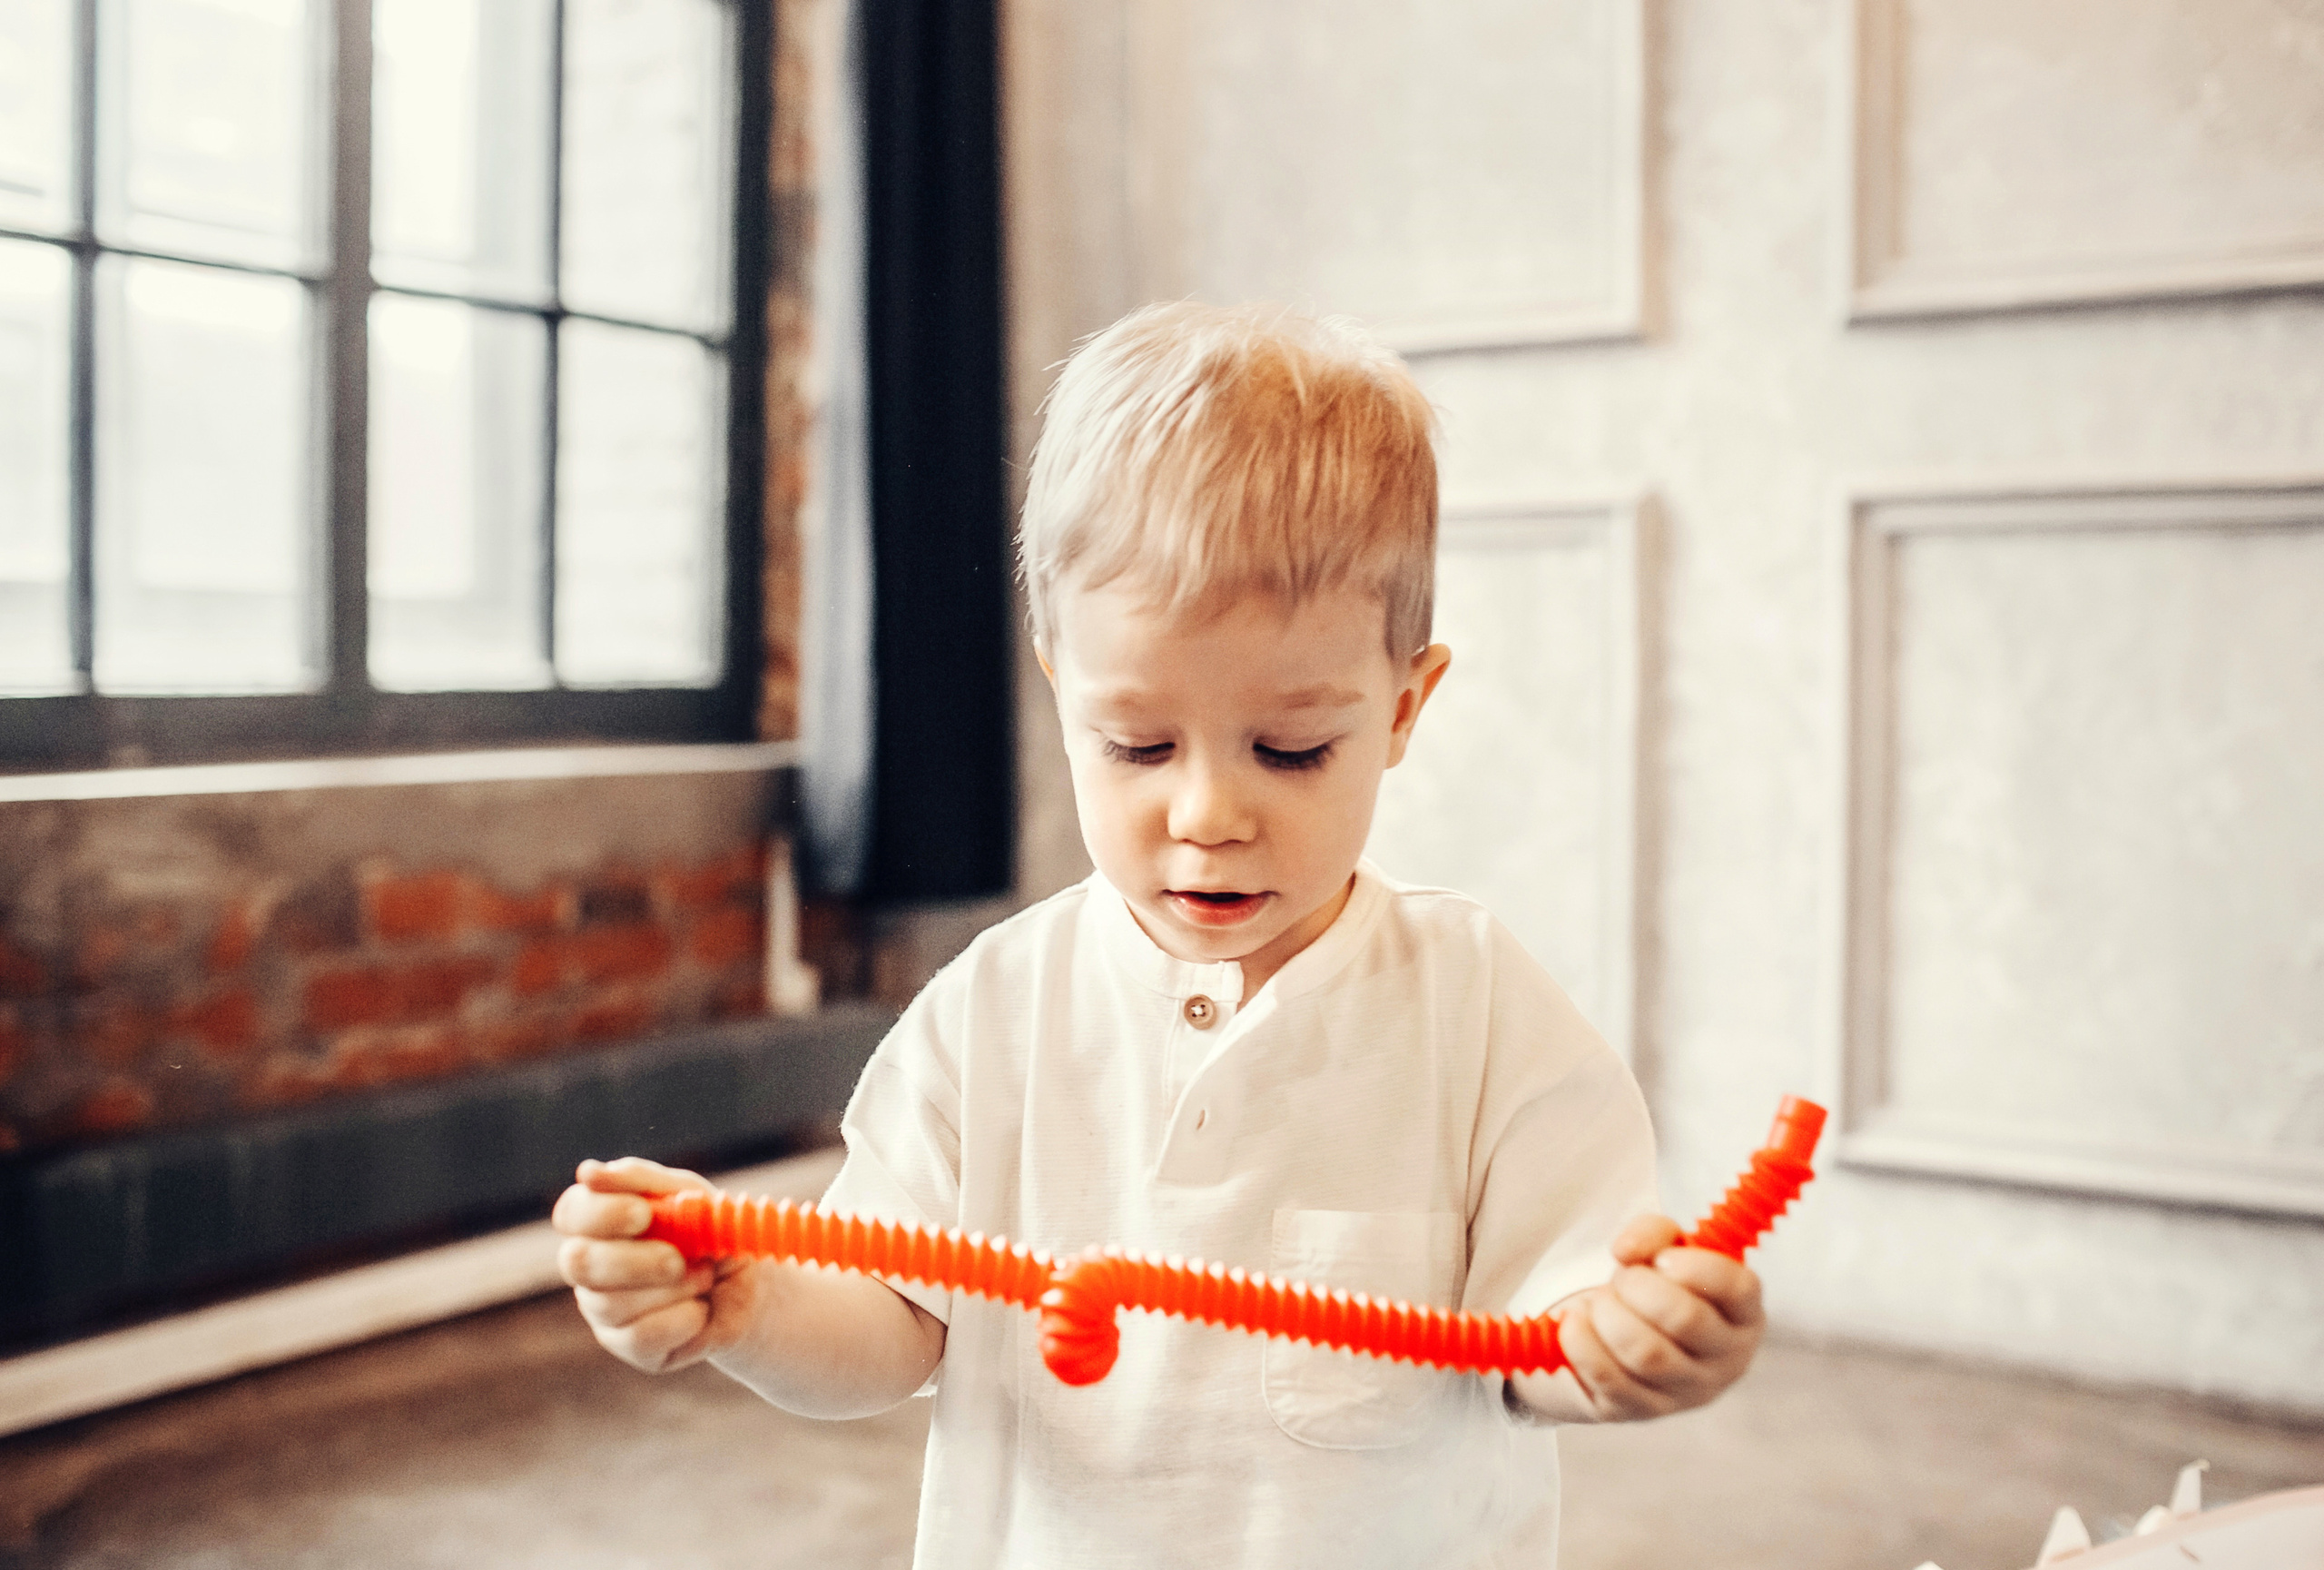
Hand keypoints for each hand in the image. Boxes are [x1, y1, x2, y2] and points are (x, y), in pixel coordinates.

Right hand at [553, 1156, 765, 1374]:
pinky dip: (681, 1319)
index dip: (601, 1214)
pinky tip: (701, 1310)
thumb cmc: (712, 1231)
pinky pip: (640, 1338)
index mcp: (600, 1221)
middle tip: (677, 1260)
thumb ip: (642, 1181)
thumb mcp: (689, 1195)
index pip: (571, 1214)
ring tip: (705, 1278)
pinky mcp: (630, 1346)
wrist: (754, 1284)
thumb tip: (588, 1173)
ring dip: (671, 1289)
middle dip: (633, 1260)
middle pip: (578, 1263)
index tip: (644, 1213)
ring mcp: (605, 1310)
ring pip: (612, 1303)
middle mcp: (592, 1266)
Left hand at [1512, 1214, 1765, 1422]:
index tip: (1663, 1258)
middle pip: (1686, 1319)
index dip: (1697, 1267)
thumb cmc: (1650, 1289)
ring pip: (1646, 1353)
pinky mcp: (1643, 1411)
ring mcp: (1687, 1392)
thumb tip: (1627, 1250)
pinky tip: (1574, 1323)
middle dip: (1639, 1286)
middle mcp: (1726, 1359)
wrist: (1612, 1336)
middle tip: (1622, 1278)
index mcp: (1742, 1313)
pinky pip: (1609, 1378)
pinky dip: (1581, 1342)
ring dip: (1608, 1314)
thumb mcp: (1659, 1250)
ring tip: (1598, 1302)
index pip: (1738, 1289)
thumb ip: (1653, 1233)